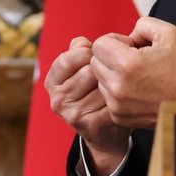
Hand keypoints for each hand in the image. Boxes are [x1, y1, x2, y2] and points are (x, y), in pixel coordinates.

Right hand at [45, 35, 131, 173]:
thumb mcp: (80, 69)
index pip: (67, 59)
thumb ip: (79, 51)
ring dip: (115, 83)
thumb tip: (82, 43)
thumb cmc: (94, 92)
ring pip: (102, 85)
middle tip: (112, 72)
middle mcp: (58, 100)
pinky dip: (122, 99)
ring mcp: (72, 115)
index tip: (96, 56)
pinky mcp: (90, 126)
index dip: (86, 53)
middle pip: (88, 71)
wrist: (104, 133)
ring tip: (118, 86)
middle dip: (104, 68)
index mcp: (52, 82)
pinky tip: (123, 101)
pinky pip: (112, 101)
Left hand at [89, 17, 175, 128]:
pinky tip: (136, 90)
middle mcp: (118, 86)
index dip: (115, 41)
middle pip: (95, 62)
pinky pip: (107, 97)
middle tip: (133, 61)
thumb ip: (144, 24)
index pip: (99, 45)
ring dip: (112, 75)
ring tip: (136, 76)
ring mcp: (117, 104)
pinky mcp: (119, 116)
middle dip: (111, 57)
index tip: (130, 47)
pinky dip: (116, 92)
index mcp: (127, 64)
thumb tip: (127, 35)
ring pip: (99, 80)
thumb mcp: (169, 34)